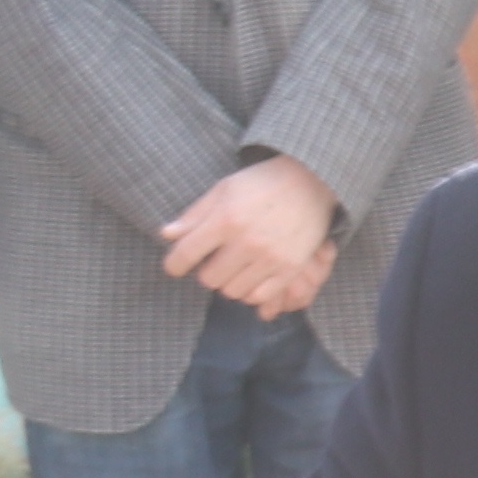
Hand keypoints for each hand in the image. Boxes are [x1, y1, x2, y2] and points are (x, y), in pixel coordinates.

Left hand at [161, 156, 343, 313]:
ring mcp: (271, 257)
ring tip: (236, 267)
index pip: (185, 254)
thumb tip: (166, 235)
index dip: (174, 264)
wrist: (311, 181)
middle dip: (207, 271)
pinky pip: (260, 296)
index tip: (175, 266)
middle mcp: (247, 241)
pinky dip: (251, 291)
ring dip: (229, 282)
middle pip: (209, 278)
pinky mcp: (291, 267)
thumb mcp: (224, 190)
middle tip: (216, 259)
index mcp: (226, 219)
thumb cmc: (261, 183)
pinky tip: (252, 275)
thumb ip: (194, 215)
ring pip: (233, 291)